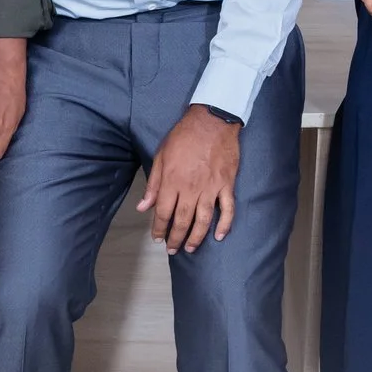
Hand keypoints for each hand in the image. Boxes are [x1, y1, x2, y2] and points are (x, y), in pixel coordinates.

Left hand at [138, 105, 239, 254]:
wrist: (212, 122)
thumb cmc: (183, 137)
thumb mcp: (161, 156)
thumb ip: (153, 184)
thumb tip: (143, 207)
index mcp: (172, 181)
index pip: (163, 212)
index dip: (159, 228)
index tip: (157, 238)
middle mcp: (191, 188)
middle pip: (182, 220)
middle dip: (175, 238)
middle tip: (172, 249)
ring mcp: (211, 188)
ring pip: (203, 220)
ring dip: (196, 237)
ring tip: (190, 248)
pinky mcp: (226, 185)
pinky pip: (227, 209)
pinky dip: (224, 225)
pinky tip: (219, 236)